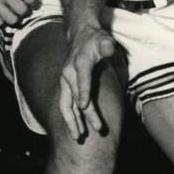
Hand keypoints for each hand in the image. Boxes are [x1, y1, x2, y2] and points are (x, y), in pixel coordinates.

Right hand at [59, 24, 115, 139]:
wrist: (80, 36)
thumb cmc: (96, 40)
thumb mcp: (104, 39)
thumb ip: (107, 45)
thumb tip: (108, 48)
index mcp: (80, 62)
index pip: (82, 78)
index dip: (83, 92)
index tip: (85, 106)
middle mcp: (69, 73)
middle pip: (76, 96)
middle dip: (85, 114)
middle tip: (98, 128)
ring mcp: (66, 81)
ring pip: (66, 104)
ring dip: (72, 121)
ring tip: (79, 137)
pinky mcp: (66, 87)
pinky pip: (66, 105)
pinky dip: (71, 118)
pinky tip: (77, 130)